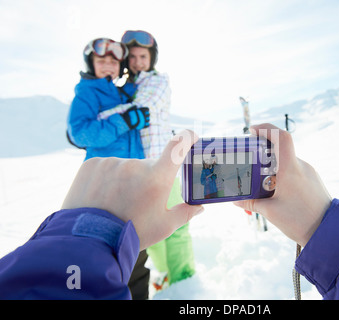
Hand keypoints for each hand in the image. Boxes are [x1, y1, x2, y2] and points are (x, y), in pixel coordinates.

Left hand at [61, 130, 202, 249]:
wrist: (88, 242)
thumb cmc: (132, 234)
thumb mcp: (164, 226)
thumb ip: (185, 213)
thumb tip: (200, 207)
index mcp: (157, 177)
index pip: (178, 145)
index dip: (187, 137)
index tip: (191, 136)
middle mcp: (135, 164)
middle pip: (149, 165)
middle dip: (149, 179)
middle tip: (139, 201)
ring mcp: (112, 162)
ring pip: (126, 167)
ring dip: (126, 180)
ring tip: (116, 203)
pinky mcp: (92, 164)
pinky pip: (106, 167)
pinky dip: (106, 179)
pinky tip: (102, 197)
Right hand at [121, 106, 149, 129]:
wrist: (127, 122)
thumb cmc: (128, 115)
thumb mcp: (130, 109)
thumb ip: (134, 107)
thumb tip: (135, 106)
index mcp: (142, 110)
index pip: (147, 109)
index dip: (145, 110)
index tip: (144, 111)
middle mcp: (144, 115)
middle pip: (148, 114)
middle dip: (146, 115)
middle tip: (144, 116)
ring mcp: (144, 120)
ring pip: (148, 120)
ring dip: (146, 120)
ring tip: (144, 120)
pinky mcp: (144, 125)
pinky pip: (147, 125)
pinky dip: (147, 125)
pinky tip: (145, 124)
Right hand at [234, 123, 331, 246]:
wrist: (329, 233)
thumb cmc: (300, 221)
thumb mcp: (270, 212)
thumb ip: (251, 203)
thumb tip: (236, 200)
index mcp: (291, 169)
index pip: (281, 137)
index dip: (266, 129)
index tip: (252, 130)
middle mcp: (302, 167)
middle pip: (280, 151)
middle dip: (262, 156)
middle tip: (249, 165)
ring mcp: (309, 173)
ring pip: (286, 164)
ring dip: (271, 170)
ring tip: (260, 186)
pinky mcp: (313, 181)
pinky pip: (294, 173)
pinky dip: (281, 177)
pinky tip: (275, 193)